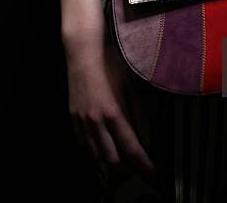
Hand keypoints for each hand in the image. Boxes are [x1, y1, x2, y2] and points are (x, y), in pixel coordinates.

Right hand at [66, 38, 154, 172]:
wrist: (83, 53)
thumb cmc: (111, 65)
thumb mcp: (129, 88)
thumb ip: (138, 113)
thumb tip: (147, 134)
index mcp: (112, 113)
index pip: (131, 148)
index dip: (143, 164)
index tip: (153, 172)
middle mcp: (95, 121)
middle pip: (111, 159)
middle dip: (127, 168)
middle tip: (140, 169)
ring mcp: (81, 121)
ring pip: (95, 155)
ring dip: (110, 162)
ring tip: (123, 164)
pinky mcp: (72, 117)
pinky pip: (83, 143)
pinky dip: (94, 151)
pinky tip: (102, 149)